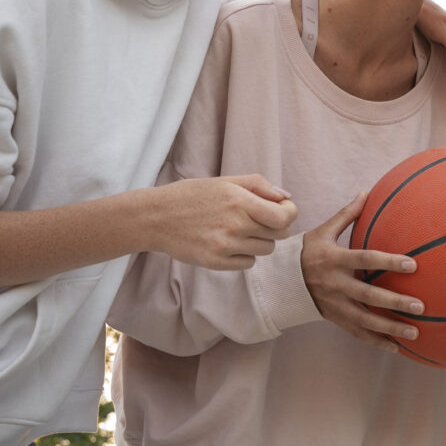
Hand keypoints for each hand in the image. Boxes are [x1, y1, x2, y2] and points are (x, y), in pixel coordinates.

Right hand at [152, 174, 296, 269]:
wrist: (156, 218)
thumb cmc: (192, 195)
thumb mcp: (225, 181)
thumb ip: (259, 185)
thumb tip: (286, 198)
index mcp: (240, 201)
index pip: (285, 217)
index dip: (289, 214)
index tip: (281, 211)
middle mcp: (235, 225)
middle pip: (279, 235)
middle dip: (274, 227)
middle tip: (257, 220)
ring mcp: (225, 246)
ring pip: (266, 250)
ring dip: (258, 241)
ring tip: (238, 230)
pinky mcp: (216, 263)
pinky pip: (248, 263)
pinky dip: (243, 255)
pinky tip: (227, 243)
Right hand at [302, 192, 426, 348]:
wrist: (282, 281)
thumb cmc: (307, 251)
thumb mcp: (323, 231)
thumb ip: (347, 214)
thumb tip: (366, 191)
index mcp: (335, 260)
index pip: (365, 259)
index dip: (388, 262)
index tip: (413, 264)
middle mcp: (336, 284)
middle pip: (369, 295)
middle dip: (395, 302)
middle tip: (421, 306)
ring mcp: (335, 305)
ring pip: (366, 320)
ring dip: (391, 328)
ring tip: (415, 333)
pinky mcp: (335, 319)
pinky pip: (358, 333)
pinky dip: (377, 342)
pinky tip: (397, 348)